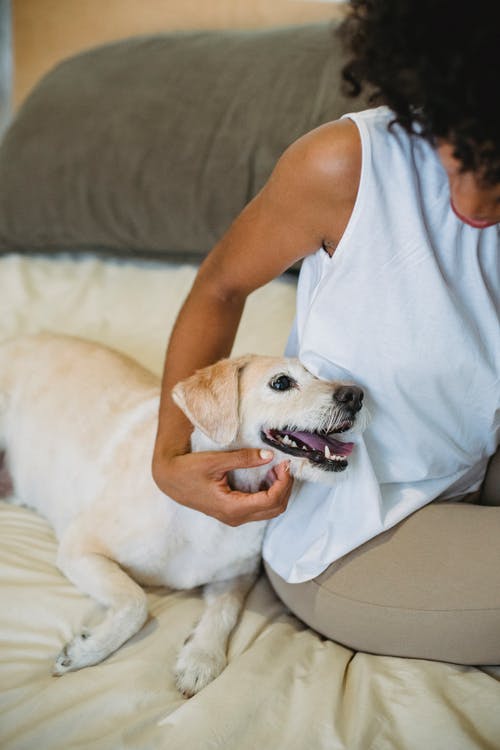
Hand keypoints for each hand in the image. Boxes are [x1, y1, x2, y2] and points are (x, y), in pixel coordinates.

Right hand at [152, 448, 292, 525]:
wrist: (169, 480)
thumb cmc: (188, 470)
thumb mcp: (215, 461)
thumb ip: (243, 459)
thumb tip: (269, 456)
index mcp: (233, 508)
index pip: (272, 500)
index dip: (284, 482)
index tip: (285, 463)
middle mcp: (236, 517)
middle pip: (275, 508)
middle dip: (285, 487)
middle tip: (284, 464)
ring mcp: (235, 517)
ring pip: (269, 510)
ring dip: (278, 490)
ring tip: (277, 468)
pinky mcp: (233, 512)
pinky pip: (259, 507)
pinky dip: (269, 493)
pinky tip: (267, 476)